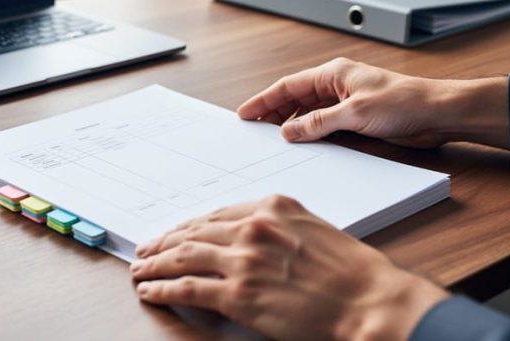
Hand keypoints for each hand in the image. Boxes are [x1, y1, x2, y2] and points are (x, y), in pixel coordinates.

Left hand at [131, 195, 448, 340]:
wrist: (371, 301)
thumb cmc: (352, 270)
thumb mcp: (311, 229)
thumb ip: (274, 227)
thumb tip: (245, 236)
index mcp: (270, 207)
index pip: (215, 215)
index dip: (187, 226)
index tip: (173, 233)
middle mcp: (252, 228)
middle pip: (193, 232)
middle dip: (163, 242)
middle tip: (145, 249)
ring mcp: (243, 261)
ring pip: (182, 256)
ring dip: (154, 263)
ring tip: (139, 269)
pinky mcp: (238, 295)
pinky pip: (187, 287)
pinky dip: (162, 288)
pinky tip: (150, 290)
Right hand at [237, 58, 509, 148]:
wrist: (439, 114)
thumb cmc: (405, 103)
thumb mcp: (355, 113)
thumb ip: (318, 123)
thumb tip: (289, 131)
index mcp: (334, 74)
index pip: (289, 86)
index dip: (264, 100)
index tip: (245, 112)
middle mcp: (337, 85)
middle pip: (295, 98)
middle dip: (273, 112)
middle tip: (253, 128)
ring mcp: (346, 101)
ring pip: (308, 111)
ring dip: (291, 123)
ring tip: (271, 137)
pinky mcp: (356, 117)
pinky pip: (323, 124)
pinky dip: (309, 131)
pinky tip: (301, 142)